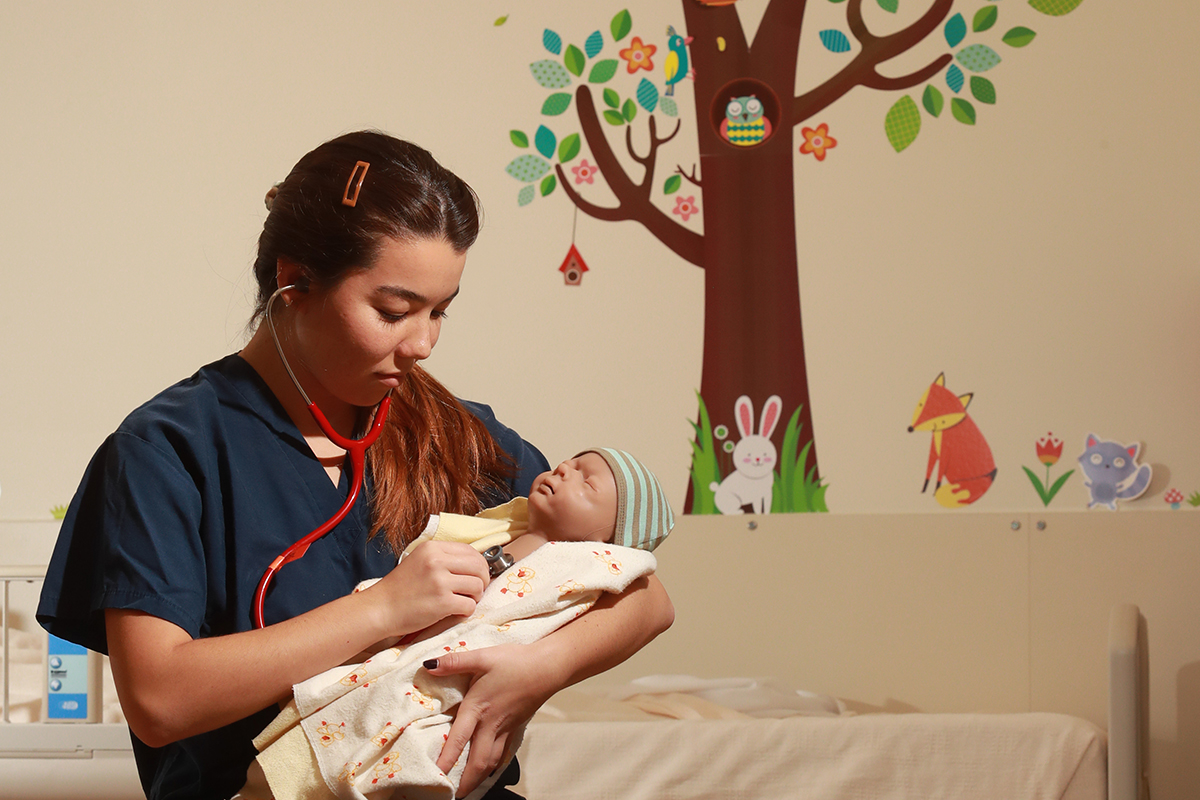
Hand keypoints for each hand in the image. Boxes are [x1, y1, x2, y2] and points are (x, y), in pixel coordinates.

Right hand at [364, 541, 488, 638]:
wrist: (380, 609)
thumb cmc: (400, 589)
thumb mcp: (419, 561)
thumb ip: (443, 559)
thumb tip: (475, 564)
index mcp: (432, 548)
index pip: (470, 550)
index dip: (479, 564)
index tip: (477, 575)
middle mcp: (437, 561)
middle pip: (479, 566)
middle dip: (483, 580)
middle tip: (476, 590)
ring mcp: (440, 582)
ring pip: (478, 586)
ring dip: (475, 596)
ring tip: (464, 601)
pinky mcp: (442, 602)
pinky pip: (469, 605)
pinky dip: (466, 611)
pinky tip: (456, 611)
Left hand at [425, 643, 558, 797]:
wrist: (549, 666)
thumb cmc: (516, 661)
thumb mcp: (482, 656)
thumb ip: (454, 662)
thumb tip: (428, 665)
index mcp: (477, 707)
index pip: (458, 740)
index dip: (445, 760)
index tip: (434, 775)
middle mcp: (491, 723)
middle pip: (477, 761)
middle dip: (464, 782)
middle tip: (451, 794)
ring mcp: (505, 728)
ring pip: (491, 761)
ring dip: (477, 777)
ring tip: (466, 788)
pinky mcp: (515, 727)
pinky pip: (503, 752)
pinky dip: (493, 765)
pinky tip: (489, 768)